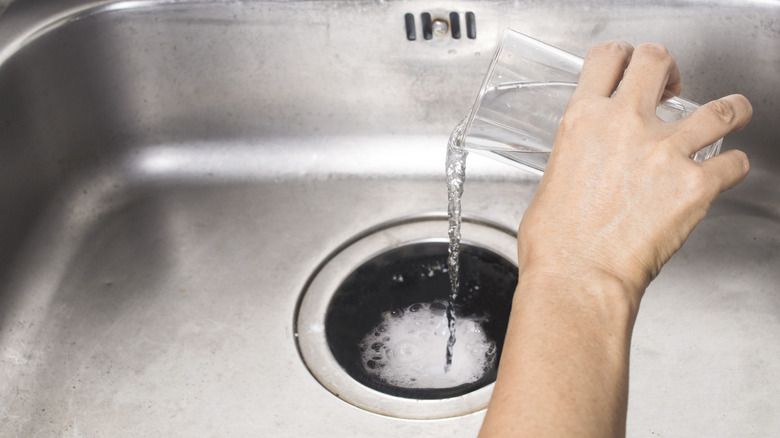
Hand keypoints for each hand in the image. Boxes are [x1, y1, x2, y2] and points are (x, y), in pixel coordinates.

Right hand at [517, 41, 751, 298]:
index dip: (625, 56)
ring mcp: (664, 151)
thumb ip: (577, 156)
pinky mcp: (695, 185)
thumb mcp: (551, 181)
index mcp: (583, 121)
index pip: (608, 57)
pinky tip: (723, 173)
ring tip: (732, 114)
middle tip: (674, 88)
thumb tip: (589, 162)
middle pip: (658, 61)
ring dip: (730, 109)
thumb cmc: (556, 244)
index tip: (632, 68)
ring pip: (721, 107)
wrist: (577, 278)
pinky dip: (733, 166)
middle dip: (670, 70)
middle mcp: (624, 125)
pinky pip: (734, 162)